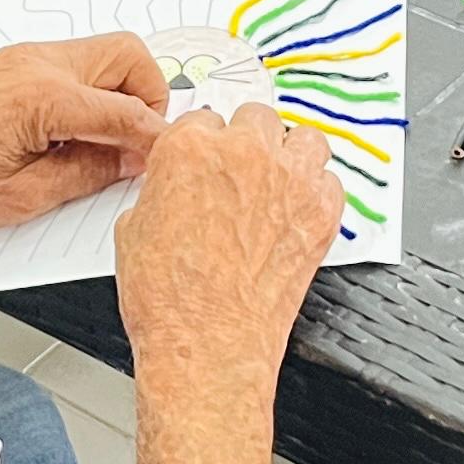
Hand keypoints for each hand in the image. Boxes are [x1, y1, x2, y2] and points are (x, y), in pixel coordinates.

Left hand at [0, 34, 173, 233]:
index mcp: (42, 96)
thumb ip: (89, 173)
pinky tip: (73, 133)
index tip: (165, 159)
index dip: (154, 139)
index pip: (127, 110)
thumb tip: (130, 161)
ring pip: (104, 54)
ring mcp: (23, 57)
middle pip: (128, 55)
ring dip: (118, 93)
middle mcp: (35, 63)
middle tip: (137, 144)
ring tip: (104, 144)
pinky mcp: (13, 64)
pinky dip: (90, 92)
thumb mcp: (26, 197)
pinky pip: (73, 65)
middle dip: (147, 97)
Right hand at [114, 103, 339, 392]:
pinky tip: (297, 212)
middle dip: (247, 144)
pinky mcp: (320, 210)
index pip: (204, 119)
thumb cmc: (169, 298)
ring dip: (290, 156)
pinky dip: (316, 193)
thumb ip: (162, 189)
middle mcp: (243, 152)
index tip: (208, 163)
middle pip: (256, 118)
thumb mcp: (134, 228)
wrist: (206, 344)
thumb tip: (175, 188)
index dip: (204, 145)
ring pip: (303, 139)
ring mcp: (288, 179)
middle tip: (240, 175)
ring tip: (278, 183)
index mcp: (189, 148)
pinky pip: (330, 180)